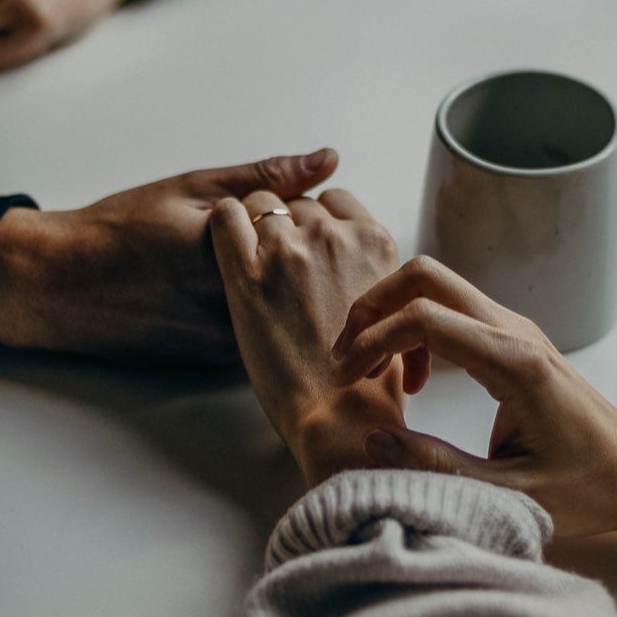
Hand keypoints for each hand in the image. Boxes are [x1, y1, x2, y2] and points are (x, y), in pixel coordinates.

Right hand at [0, 149, 338, 362]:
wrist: (64, 287)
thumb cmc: (121, 231)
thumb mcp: (193, 188)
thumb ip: (266, 177)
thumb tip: (328, 159)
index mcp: (233, 253)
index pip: (308, 230)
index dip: (298, 213)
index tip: (270, 206)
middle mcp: (236, 304)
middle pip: (305, 274)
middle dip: (297, 251)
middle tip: (251, 235)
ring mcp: (231, 338)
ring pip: (288, 306)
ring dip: (283, 284)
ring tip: (222, 265)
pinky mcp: (222, 359)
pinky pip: (266, 329)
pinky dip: (263, 310)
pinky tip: (218, 291)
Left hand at [210, 187, 404, 486]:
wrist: (339, 416)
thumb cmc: (368, 379)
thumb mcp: (392, 309)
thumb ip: (373, 273)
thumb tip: (356, 265)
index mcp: (374, 242)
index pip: (336, 200)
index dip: (317, 220)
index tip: (307, 245)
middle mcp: (334, 236)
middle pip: (298, 202)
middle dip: (286, 226)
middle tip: (278, 265)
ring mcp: (289, 250)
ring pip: (261, 202)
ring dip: (254, 225)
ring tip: (252, 263)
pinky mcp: (247, 273)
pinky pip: (225, 215)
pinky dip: (224, 223)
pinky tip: (226, 248)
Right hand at [331, 257, 616, 536]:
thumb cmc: (587, 487)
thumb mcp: (508, 494)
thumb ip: (437, 468)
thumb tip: (373, 442)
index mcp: (513, 363)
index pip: (423, 318)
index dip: (371, 341)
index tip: (347, 380)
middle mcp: (514, 331)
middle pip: (425, 275)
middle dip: (372, 307)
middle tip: (348, 361)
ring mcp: (515, 328)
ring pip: (436, 285)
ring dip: (392, 316)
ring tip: (373, 373)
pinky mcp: (513, 338)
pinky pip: (451, 309)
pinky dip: (416, 329)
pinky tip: (414, 380)